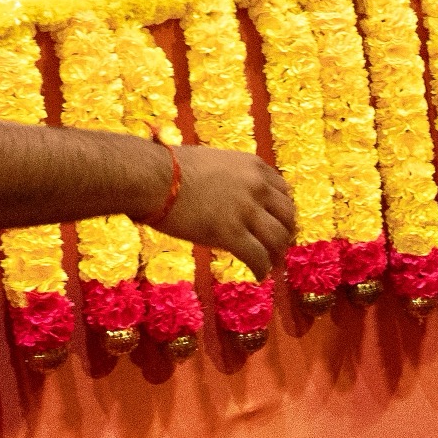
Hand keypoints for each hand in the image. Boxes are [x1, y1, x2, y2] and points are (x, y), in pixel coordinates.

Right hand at [153, 145, 298, 275]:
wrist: (149, 177)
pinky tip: (258, 275)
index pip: (283, 191)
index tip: (275, 222)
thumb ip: (229, 177)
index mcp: (253, 167)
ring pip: (278, 238)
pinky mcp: (230, 232)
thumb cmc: (167, 168)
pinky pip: (257, 256)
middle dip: (284, 232)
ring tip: (269, 263)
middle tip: (277, 246)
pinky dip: (261, 268)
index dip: (281, 210)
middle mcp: (257, 186)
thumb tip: (227, 193)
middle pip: (287, 215)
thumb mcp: (211, 162)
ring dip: (276, 253)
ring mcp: (245, 210)